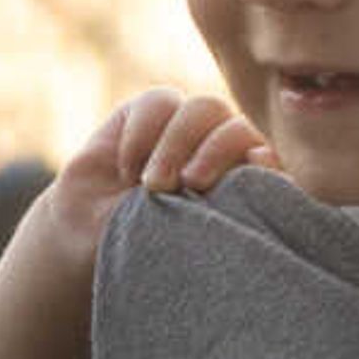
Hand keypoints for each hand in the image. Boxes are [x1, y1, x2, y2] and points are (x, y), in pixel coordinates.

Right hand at [39, 89, 269, 266]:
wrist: (86, 244)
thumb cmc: (148, 255)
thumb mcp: (192, 243)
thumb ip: (232, 213)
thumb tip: (272, 177)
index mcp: (241, 186)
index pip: (265, 160)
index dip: (263, 162)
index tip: (248, 176)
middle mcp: (217, 153)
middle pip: (236, 127)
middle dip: (216, 151)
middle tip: (189, 185)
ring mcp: (183, 131)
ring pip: (203, 108)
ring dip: (178, 144)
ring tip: (152, 185)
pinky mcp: (145, 114)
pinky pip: (159, 102)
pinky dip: (144, 133)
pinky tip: (126, 168)